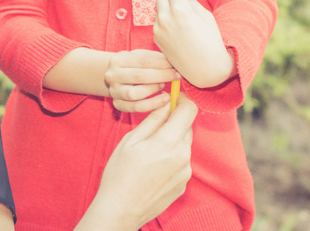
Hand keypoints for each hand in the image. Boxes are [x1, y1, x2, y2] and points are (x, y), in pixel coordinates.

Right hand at [78, 95, 196, 230]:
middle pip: (187, 128)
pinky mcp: (184, 184)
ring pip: (184, 145)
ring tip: (150, 153)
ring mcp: (185, 172)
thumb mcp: (131, 140)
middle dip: (174, 123)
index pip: (189, 110)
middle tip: (154, 128)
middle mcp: (183, 156)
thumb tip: (167, 103)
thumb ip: (153, 120)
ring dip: (173, 142)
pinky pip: (182, 162)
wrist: (120, 211)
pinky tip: (154, 168)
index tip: (174, 97)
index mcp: (169, 142)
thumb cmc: (120, 174)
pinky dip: (172, 159)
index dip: (183, 100)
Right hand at [104, 49, 179, 112]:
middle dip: (162, 76)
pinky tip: (163, 100)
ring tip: (164, 86)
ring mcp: (114, 91)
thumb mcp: (140, 56)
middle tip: (176, 76)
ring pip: (135, 94)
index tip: (176, 65)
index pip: (144, 60)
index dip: (162, 63)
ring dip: (154, 90)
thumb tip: (174, 61)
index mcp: (118, 60)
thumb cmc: (133, 65)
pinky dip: (152, 104)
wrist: (116, 77)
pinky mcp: (118, 104)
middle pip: (140, 76)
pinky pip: (136, 107)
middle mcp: (113, 75)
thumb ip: (154, 58)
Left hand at [153, 0, 234, 88]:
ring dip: (167, 3)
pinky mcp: (156, 37)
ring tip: (182, 13)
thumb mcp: (204, 15)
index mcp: (180, 10)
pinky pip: (158, 20)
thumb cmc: (211, 41)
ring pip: (158, 6)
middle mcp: (165, 18)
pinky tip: (178, 27)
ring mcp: (158, 29)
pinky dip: (165, 17)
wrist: (205, 69)